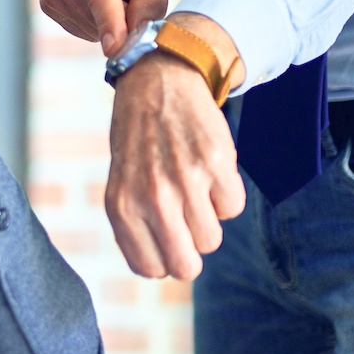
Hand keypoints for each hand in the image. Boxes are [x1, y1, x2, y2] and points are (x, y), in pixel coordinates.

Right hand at [40, 0, 168, 56]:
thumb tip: (141, 38)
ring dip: (110, 19)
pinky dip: (95, 18)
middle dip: (125, 17)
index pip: (101, 0)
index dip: (110, 27)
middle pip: (104, 23)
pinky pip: (82, 28)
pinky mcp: (47, 5)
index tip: (114, 51)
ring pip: (95, 32)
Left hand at [105, 51, 245, 279]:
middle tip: (185, 226)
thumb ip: (135, 226)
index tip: (165, 241)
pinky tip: (207, 171)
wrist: (156, 83)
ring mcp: (185, 181)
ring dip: (207, 220)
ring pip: (212, 240)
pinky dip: (225, 195)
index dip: (163, 259)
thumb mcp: (121, 182)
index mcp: (122, 206)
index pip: (150, 269)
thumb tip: (160, 267)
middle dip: (190, 253)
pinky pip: (232, 208)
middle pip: (187, 267)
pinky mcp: (216, 163)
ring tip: (192, 190)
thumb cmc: (138, 140)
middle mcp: (151, 197)